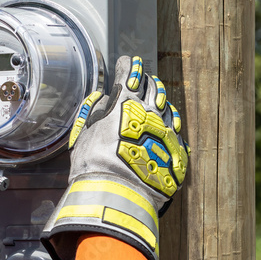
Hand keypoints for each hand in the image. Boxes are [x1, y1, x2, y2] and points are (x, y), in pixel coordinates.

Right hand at [41, 56, 189, 259]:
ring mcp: (167, 132)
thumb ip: (94, 111)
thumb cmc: (93, 165)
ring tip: (156, 101)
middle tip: (141, 79)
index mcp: (126, 103)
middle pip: (153, 87)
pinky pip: (176, 134)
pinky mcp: (177, 152)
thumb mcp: (84, 134)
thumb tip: (102, 97)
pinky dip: (168, 127)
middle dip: (146, 80)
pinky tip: (165, 129)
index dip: (127, 65)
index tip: (126, 62)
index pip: (129, 74)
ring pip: (169, 108)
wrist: (116, 197)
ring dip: (161, 101)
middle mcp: (151, 113)